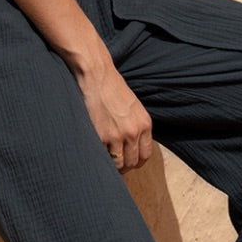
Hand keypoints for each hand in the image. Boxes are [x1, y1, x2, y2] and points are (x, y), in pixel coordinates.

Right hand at [74, 56, 153, 172]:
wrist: (96, 75)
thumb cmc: (112, 87)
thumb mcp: (133, 106)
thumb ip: (136, 125)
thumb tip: (132, 145)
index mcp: (144, 124)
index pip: (146, 155)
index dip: (136, 162)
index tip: (128, 162)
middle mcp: (134, 132)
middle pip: (132, 162)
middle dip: (124, 166)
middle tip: (114, 164)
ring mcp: (117, 135)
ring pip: (118, 164)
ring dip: (111, 165)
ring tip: (104, 160)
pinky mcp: (100, 136)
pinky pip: (102, 157)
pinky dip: (99, 157)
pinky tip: (95, 151)